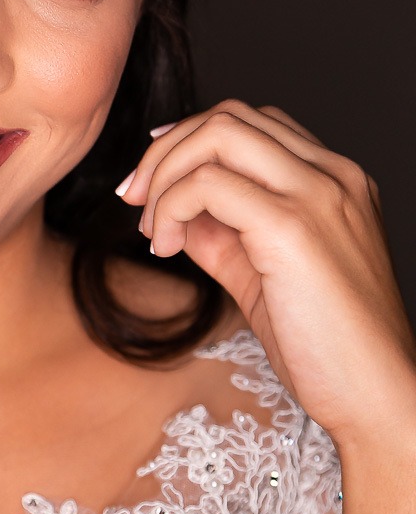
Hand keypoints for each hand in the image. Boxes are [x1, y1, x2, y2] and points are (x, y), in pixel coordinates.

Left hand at [116, 99, 415, 448]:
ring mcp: (317, 195)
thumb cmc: (329, 346)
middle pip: (229, 115)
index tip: (154, 181)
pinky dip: (171, 207)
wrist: (378, 398)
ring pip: (218, 133)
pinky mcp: (292, 228)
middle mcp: (332, 174)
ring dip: (164, 173)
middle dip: (166, 150)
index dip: (191, 141)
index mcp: (334, 179)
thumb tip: (171, 210)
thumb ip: (221, 233)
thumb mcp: (264, 273)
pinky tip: (166, 249)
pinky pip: (208, 185)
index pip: (250, 123)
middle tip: (134, 198)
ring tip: (153, 230)